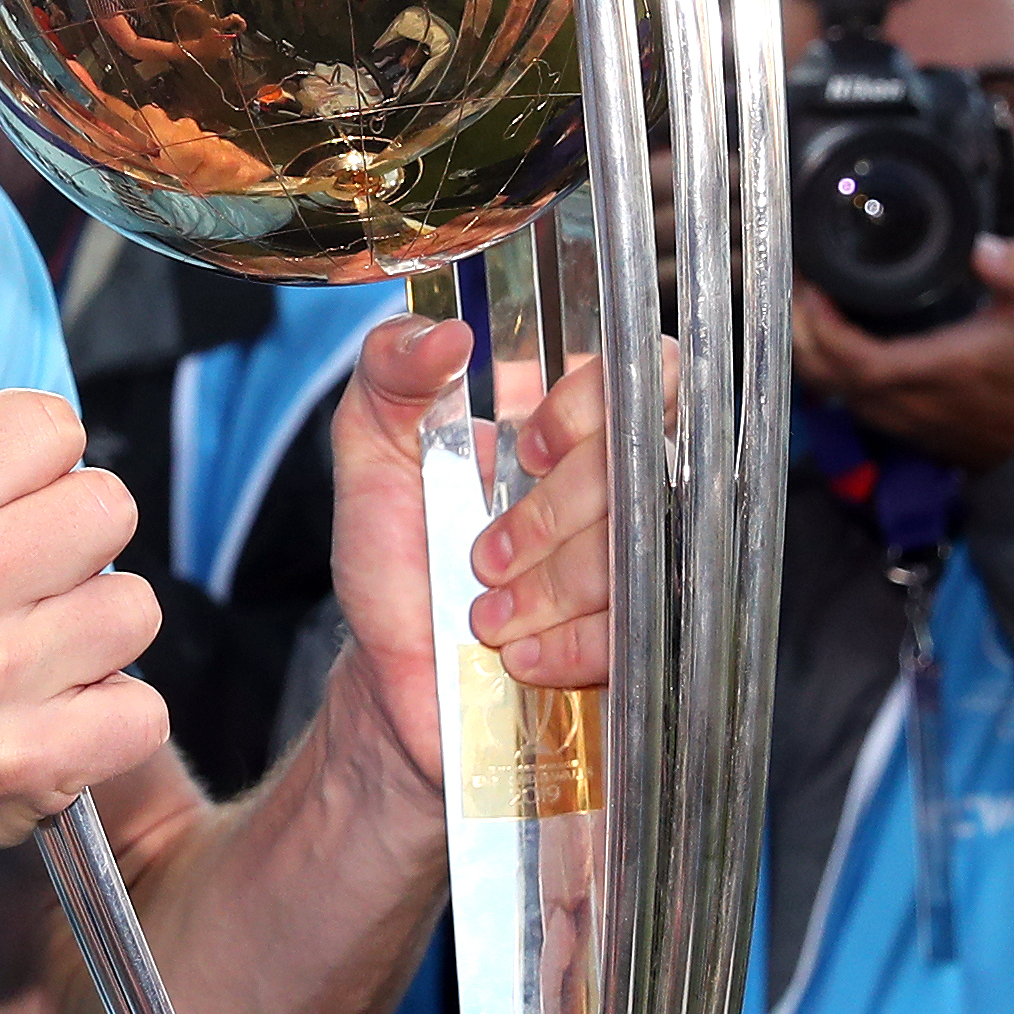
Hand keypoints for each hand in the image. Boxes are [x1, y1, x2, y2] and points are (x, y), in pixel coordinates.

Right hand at [0, 206, 167, 869]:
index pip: (51, 427)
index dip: (30, 462)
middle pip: (108, 508)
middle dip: (72, 541)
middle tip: (10, 578)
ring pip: (135, 605)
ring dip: (95, 627)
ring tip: (30, 643)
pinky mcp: (28, 765)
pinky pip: (142, 704)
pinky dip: (109, 712)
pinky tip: (48, 708)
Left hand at [327, 317, 619, 792]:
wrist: (396, 680)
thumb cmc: (394, 562)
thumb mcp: (371, 455)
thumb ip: (391, 375)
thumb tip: (445, 334)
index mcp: (570, 428)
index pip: (642, 374)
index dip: (590, 409)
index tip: (525, 449)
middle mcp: (620, 489)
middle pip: (643, 468)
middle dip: (549, 520)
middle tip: (482, 558)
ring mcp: (640, 565)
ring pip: (641, 552)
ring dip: (550, 589)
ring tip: (486, 616)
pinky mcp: (642, 640)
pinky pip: (638, 632)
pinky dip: (566, 645)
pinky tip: (518, 655)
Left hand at [792, 239, 1013, 470]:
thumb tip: (984, 249)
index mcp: (926, 372)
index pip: (851, 357)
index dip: (821, 323)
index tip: (810, 284)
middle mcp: (895, 399)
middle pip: (817, 369)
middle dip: (796, 325)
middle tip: (791, 279)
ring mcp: (883, 413)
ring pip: (819, 382)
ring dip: (801, 341)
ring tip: (798, 296)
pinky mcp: (881, 418)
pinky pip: (832, 389)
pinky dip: (817, 358)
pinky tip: (817, 325)